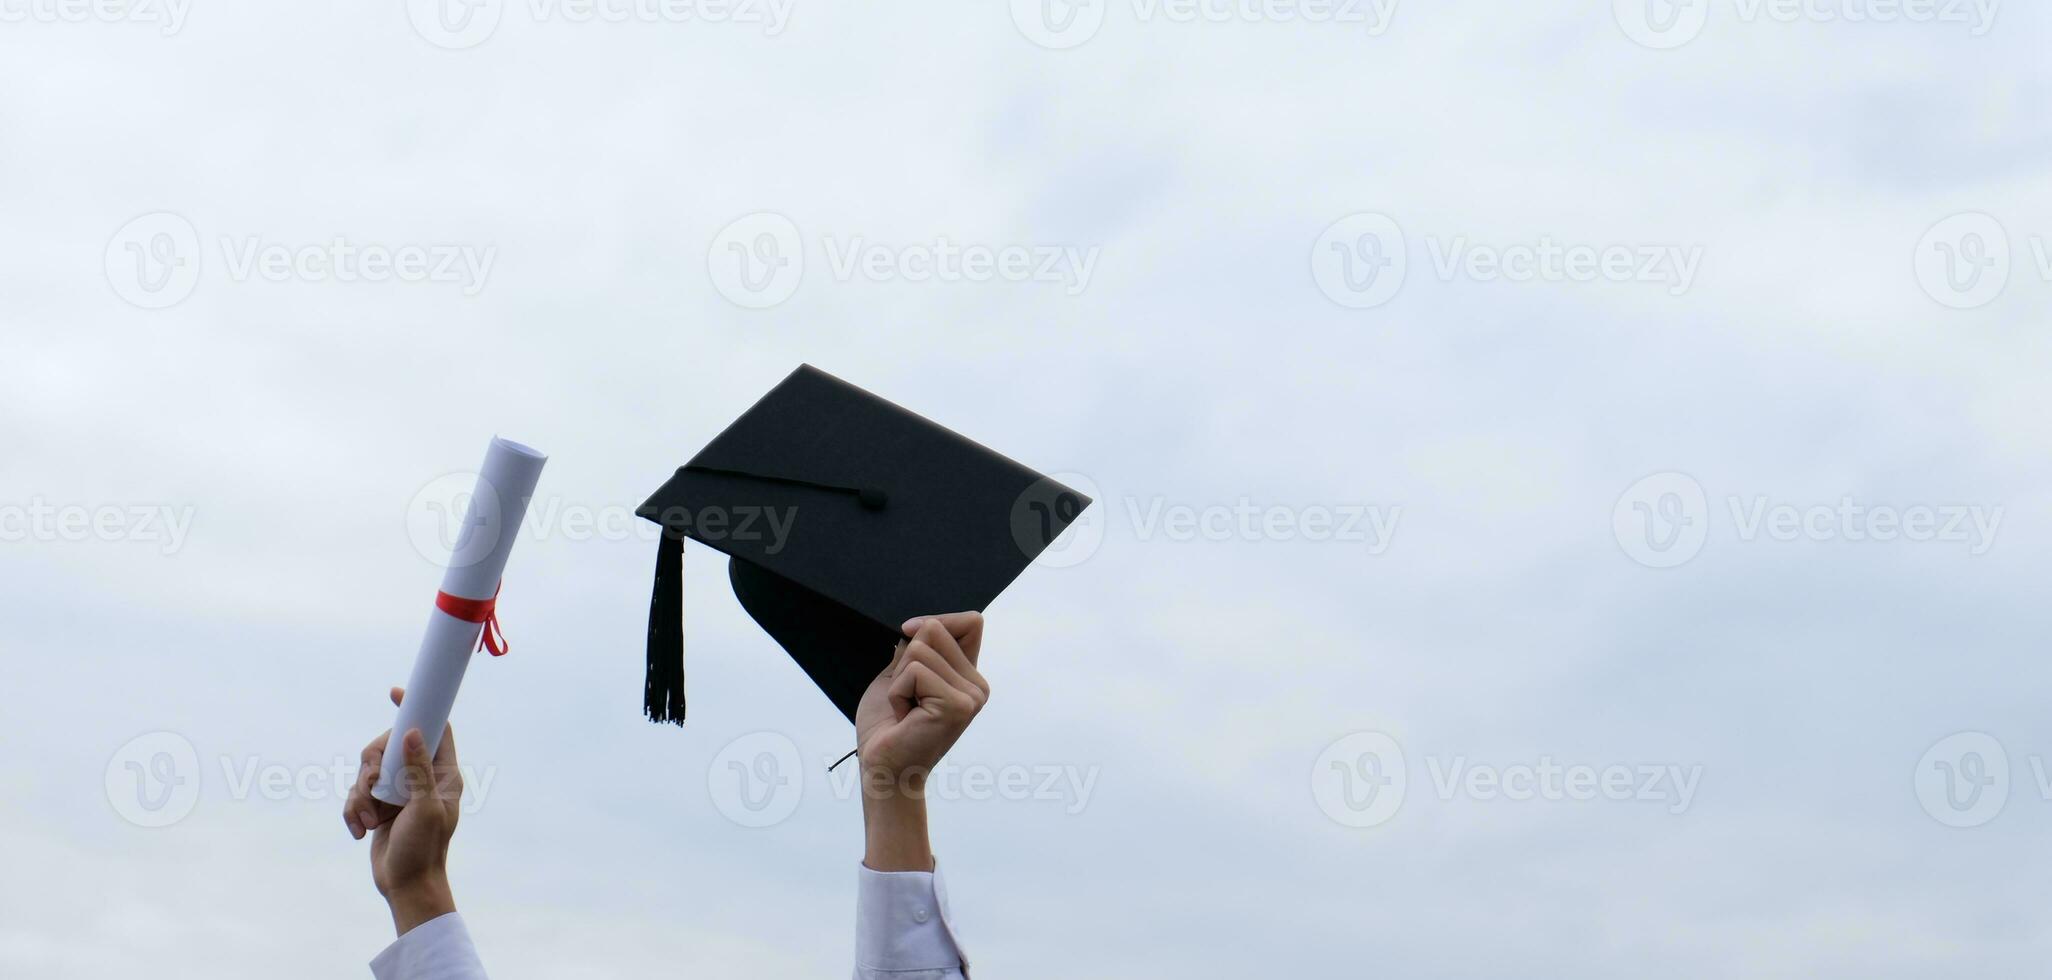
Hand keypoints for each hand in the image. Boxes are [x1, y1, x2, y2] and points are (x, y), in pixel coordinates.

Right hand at [343, 687, 463, 935]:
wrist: (407, 885)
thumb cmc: (424, 849)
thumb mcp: (424, 808)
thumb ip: (418, 771)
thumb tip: (411, 733)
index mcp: (443, 773)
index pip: (436, 729)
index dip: (418, 709)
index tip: (397, 693)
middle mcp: (421, 778)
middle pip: (387, 746)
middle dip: (371, 765)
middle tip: (372, 786)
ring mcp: (398, 791)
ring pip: (367, 771)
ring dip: (361, 796)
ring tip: (370, 821)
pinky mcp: (379, 806)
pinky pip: (357, 795)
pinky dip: (353, 810)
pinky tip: (360, 831)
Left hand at [855, 613, 989, 785]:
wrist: (882, 768)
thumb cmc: (888, 727)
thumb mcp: (900, 676)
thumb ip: (915, 648)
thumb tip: (921, 624)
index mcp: (969, 677)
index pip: (970, 622)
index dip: (937, 622)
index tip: (909, 637)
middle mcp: (977, 686)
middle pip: (937, 629)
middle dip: (906, 658)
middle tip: (907, 696)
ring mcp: (971, 696)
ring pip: (921, 649)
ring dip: (899, 679)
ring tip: (905, 708)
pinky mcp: (957, 706)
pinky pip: (915, 671)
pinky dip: (898, 691)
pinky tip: (904, 716)